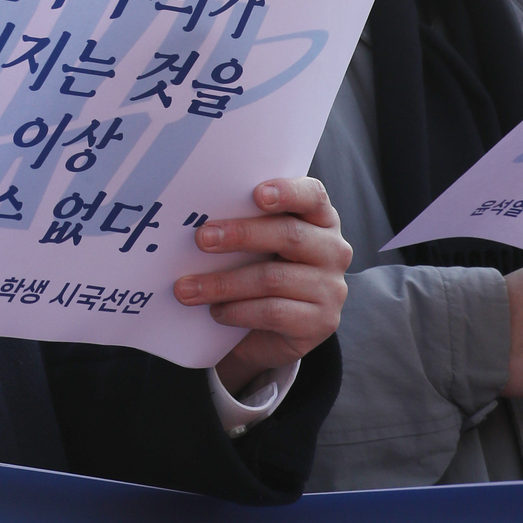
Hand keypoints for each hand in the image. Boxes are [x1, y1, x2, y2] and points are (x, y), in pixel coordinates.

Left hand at [172, 177, 351, 396]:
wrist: (274, 330)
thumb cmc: (263, 271)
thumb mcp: (259, 244)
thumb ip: (246, 223)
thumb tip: (200, 221)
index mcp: (320, 219)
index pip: (312, 196)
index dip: (287, 192)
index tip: (257, 194)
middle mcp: (333, 250)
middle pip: (288, 235)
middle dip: (241, 235)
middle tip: (201, 239)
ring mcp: (331, 288)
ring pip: (273, 279)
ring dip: (224, 283)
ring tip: (188, 289)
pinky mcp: (321, 322)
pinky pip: (273, 312)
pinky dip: (238, 310)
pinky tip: (216, 311)